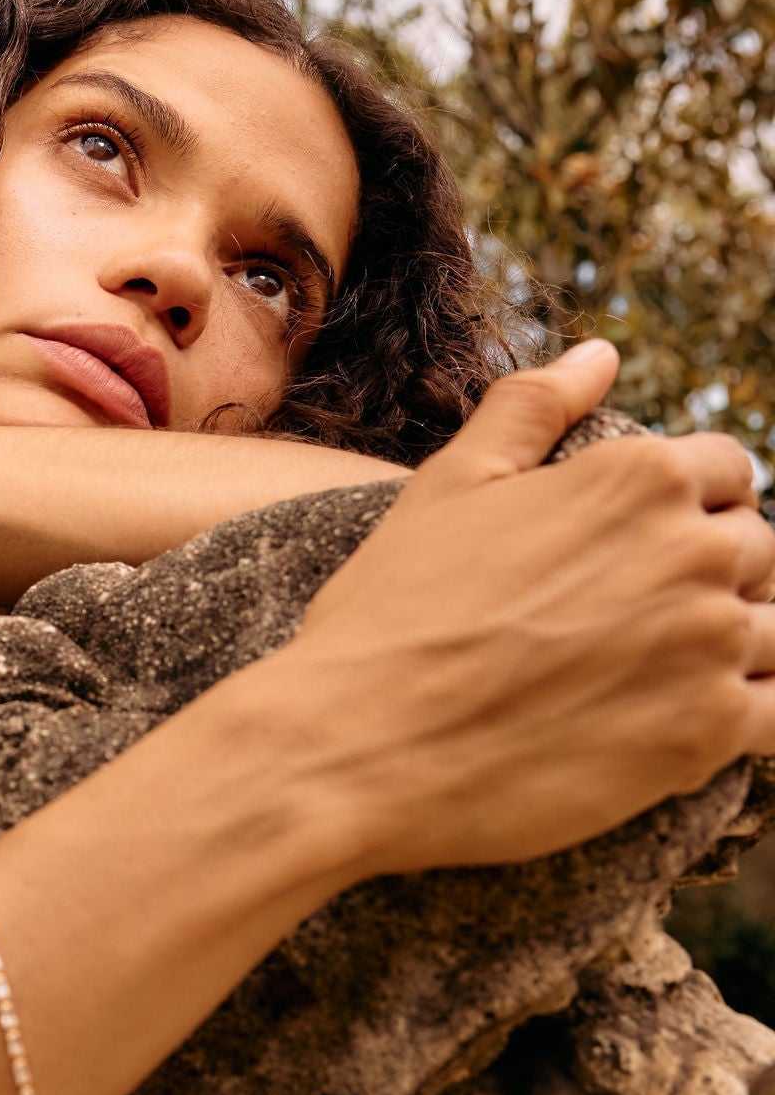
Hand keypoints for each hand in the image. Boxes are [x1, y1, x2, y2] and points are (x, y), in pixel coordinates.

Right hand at [280, 341, 774, 873]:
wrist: (360, 741)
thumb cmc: (391, 611)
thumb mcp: (449, 485)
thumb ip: (533, 407)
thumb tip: (603, 353)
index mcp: (637, 476)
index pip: (727, 470)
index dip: (692, 505)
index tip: (645, 550)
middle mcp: (693, 549)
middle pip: (761, 550)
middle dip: (716, 577)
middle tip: (638, 623)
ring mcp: (710, 642)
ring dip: (738, 647)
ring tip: (666, 675)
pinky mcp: (710, 733)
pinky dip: (755, 714)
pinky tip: (699, 724)